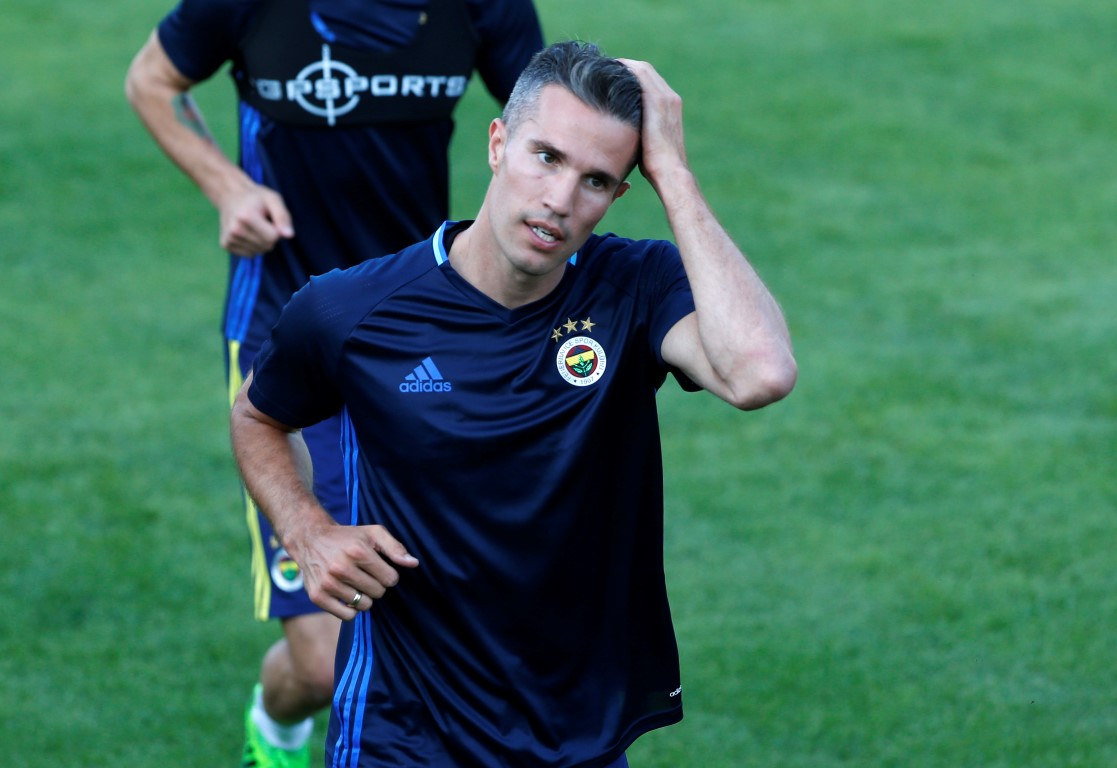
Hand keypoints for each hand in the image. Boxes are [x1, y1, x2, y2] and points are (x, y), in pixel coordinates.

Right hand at [218, 180, 294, 255]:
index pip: (273, 237)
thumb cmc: (256, 198)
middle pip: (267, 246)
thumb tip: (289, 236)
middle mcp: (235, 230)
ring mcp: (229, 238)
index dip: (277, 229)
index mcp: (246, 217)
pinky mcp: (226, 245)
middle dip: (270, 236)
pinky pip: (249, 254)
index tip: (269, 218)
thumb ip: (283, 217)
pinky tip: (246, 232)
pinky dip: (252, 246)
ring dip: (261, 241)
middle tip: (261, 222)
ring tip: (253, 226)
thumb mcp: (273, 199)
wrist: (230, 195)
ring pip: (259, 252)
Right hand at [291, 522, 419, 619]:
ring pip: (364, 605)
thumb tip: (413, 563)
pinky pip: (347, 616)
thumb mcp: (373, 533)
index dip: (389, 575)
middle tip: (366, 575)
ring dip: (364, 597)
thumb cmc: (348, 537)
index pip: (390, 579)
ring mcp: (328, 583)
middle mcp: (341, 568)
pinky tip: (347, 595)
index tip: (379, 568)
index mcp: (357, 551)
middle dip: (377, 585)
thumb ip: (395, 548)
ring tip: (355, 583)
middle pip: (378, 593)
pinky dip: (351, 609)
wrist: (311, 540)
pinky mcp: (317, 596)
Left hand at [616, 58, 689, 188]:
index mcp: (670, 106)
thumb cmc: (655, 167)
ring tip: (602, 67)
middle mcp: (670, 98)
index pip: (648, 80)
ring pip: (641, 69)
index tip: (611, 77)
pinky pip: (640, 74)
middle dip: (624, 66)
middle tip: (603, 68)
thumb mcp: (646, 142)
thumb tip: (617, 131)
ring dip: (622, 65)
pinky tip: (608, 71)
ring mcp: (666, 98)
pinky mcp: (658, 101)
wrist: (669, 172)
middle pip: (644, 70)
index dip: (629, 74)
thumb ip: (637, 130)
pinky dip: (625, 69)